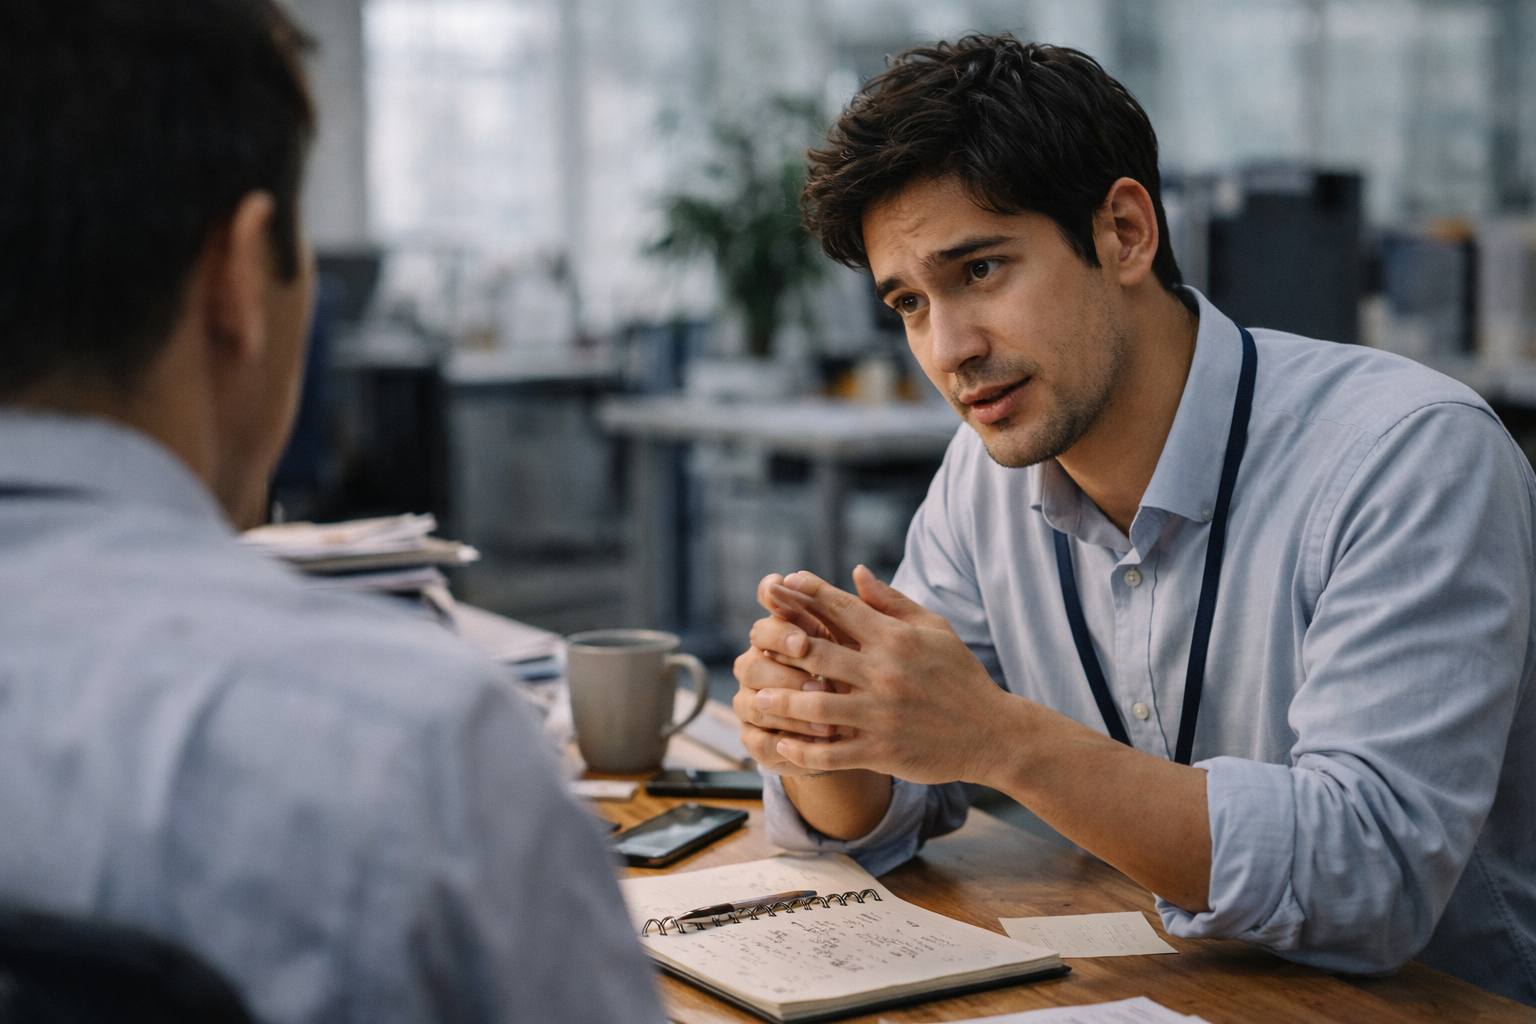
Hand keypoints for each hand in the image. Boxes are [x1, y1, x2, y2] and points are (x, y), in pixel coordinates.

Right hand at [733, 573, 855, 775]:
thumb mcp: (874, 641)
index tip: (806, 630)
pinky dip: (785, 746)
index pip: (769, 615)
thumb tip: (861, 571)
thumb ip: (866, 609)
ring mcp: (754, 703)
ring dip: (786, 710)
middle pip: (750, 659)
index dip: (779, 616)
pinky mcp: (760, 739)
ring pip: (749, 702)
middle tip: (813, 673)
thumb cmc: (865, 672)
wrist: (858, 727)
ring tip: (825, 719)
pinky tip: (817, 746)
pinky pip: (759, 742)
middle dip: (778, 669)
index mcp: (785, 633)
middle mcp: (760, 664)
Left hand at [750, 566, 1011, 785]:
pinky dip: (802, 751)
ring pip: (815, 705)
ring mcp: (881, 715)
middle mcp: (884, 673)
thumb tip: (855, 572)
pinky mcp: (882, 752)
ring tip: (757, 698)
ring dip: (781, 701)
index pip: (839, 608)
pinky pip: (830, 754)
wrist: (994, 733)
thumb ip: (891, 602)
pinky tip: (782, 745)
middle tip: (753, 640)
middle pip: (816, 652)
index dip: (803, 594)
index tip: (776, 587)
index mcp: (895, 639)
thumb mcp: (934, 630)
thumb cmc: (961, 677)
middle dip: (779, 642)